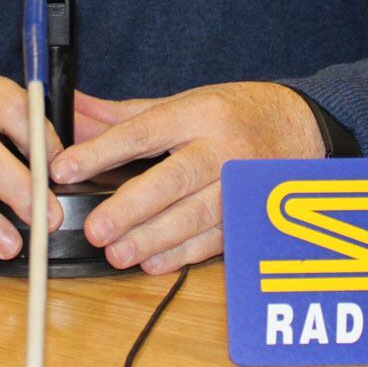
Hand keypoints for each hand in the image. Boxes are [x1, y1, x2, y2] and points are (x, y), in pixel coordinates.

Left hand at [48, 82, 323, 273]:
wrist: (303, 126)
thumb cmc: (235, 113)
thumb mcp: (184, 102)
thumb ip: (124, 114)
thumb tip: (72, 110)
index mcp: (198, 113)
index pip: (143, 132)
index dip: (101, 151)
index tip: (65, 168)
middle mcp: (221, 148)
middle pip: (172, 178)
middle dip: (132, 206)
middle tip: (97, 228)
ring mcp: (239, 185)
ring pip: (195, 216)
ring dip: (154, 238)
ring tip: (117, 253)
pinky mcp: (251, 215)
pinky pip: (215, 239)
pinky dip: (183, 254)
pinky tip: (153, 264)